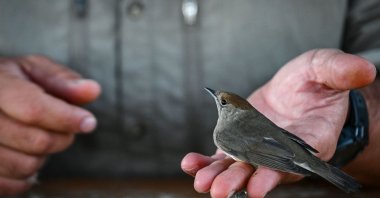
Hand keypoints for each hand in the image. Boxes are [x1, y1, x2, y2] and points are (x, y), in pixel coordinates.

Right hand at [0, 55, 100, 194]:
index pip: (34, 109)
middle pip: (36, 141)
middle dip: (61, 136)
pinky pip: (10, 184)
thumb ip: (62, 80)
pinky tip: (22, 153)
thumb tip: (92, 90)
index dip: (67, 118)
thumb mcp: (35, 70)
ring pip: (25, 165)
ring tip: (36, 136)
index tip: (88, 122)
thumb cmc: (12, 82)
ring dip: (42, 155)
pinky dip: (26, 174)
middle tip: (62, 126)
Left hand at [182, 49, 375, 197]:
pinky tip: (191, 163)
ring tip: (201, 183)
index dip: (275, 173)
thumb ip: (339, 70)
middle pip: (260, 171)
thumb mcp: (326, 70)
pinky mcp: (240, 144)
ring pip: (238, 168)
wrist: (296, 91)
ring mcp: (257, 150)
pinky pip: (222, 157)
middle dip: (239, 181)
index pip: (292, 161)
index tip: (258, 185)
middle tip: (220, 191)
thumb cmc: (315, 84)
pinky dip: (207, 162)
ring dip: (219, 177)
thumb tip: (365, 69)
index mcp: (308, 140)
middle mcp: (281, 152)